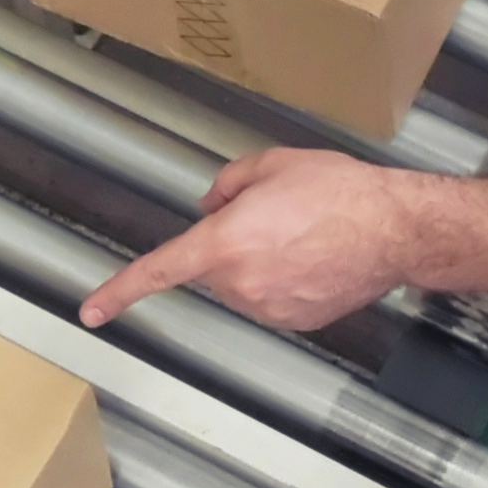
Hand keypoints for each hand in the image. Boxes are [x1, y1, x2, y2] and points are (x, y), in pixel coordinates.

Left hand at [82, 147, 413, 334]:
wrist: (394, 229)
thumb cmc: (339, 192)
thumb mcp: (273, 165)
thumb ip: (227, 185)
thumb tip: (210, 206)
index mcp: (225, 242)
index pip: (160, 270)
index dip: (121, 291)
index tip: (92, 311)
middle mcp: (242, 283)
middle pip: (213, 268)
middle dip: (231, 244)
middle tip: (277, 217)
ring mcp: (269, 308)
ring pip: (243, 286)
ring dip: (260, 264)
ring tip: (306, 236)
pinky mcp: (296, 322)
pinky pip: (272, 301)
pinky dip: (286, 282)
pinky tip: (318, 259)